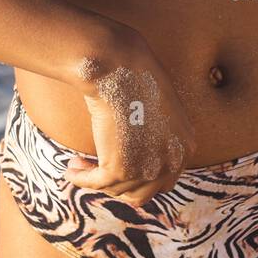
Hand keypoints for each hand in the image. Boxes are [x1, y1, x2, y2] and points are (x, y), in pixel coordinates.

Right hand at [66, 29, 196, 202]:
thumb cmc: (134, 74)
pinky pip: (97, 183)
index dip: (138, 177)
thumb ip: (155, 132)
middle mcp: (173, 161)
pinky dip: (81, 179)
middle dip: (119, 184)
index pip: (164, 179)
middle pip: (144, 191)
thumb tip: (136, 148)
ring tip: (79, 166)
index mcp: (185, 145)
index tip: (117, 169)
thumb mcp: (156, 106)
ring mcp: (148, 168)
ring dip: (96, 181)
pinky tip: (71, 170)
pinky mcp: (121, 168)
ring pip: (118, 189)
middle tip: (98, 172)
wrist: (120, 66)